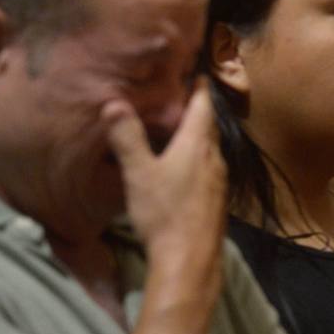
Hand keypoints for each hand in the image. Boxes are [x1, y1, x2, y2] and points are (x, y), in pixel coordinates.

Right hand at [103, 79, 226, 291]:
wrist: (190, 258)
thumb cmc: (164, 212)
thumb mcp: (139, 172)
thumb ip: (128, 138)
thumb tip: (114, 103)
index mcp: (198, 146)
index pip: (203, 109)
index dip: (200, 91)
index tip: (200, 75)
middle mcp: (215, 160)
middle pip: (209, 128)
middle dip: (200, 111)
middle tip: (189, 97)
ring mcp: (219, 182)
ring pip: (211, 150)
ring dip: (200, 136)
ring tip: (186, 128)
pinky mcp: (217, 201)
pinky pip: (210, 169)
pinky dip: (200, 158)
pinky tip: (188, 167)